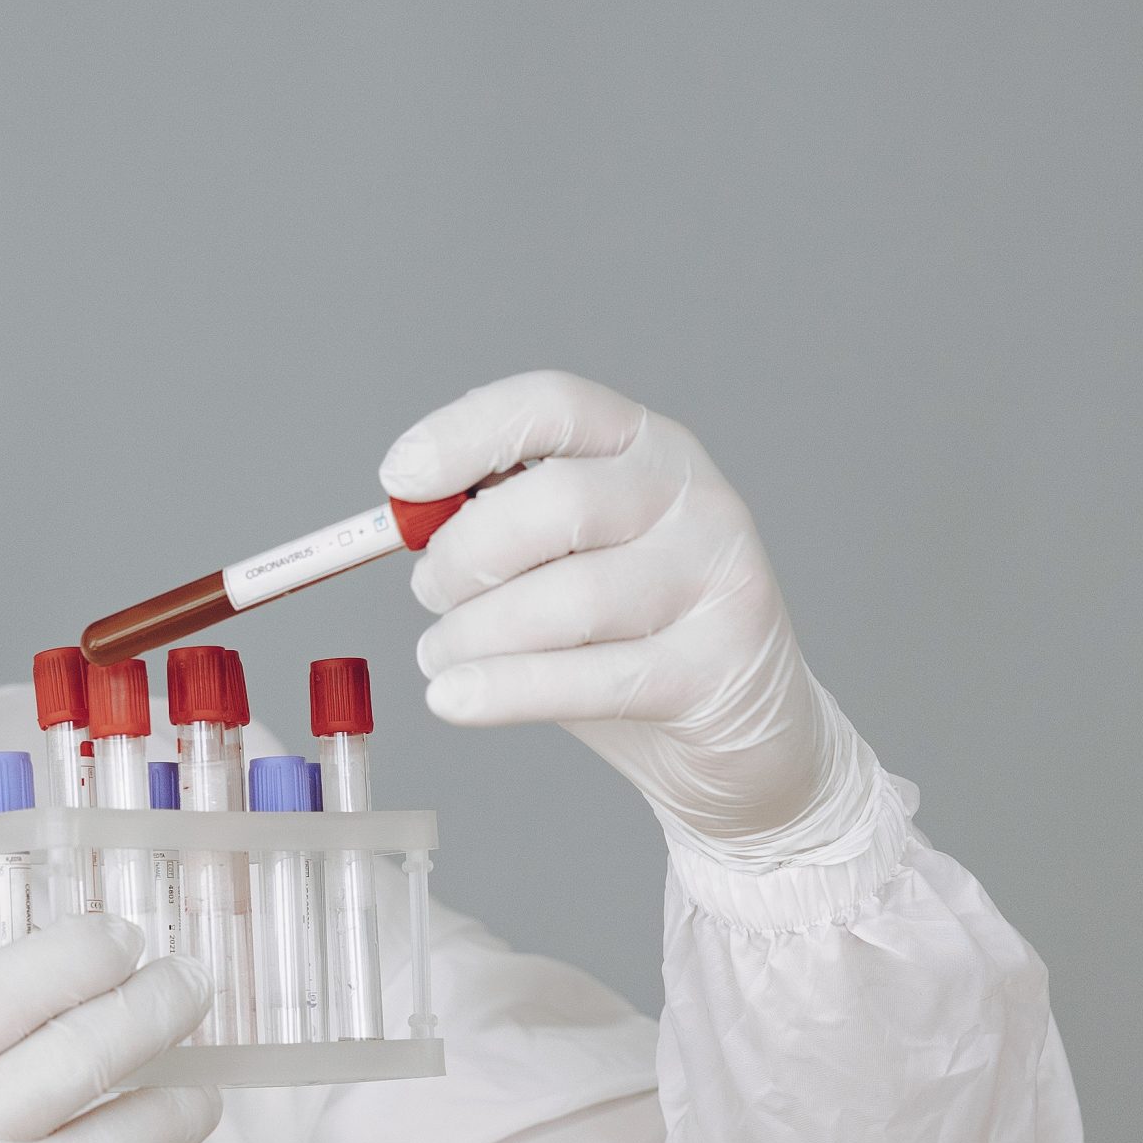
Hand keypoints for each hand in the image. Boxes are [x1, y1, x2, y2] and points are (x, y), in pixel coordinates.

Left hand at [385, 371, 877, 864]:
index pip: (555, 405)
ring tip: (442, 657)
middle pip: (555, 500)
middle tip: (429, 594)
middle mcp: (690, 497)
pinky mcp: (714, 669)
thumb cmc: (635, 638)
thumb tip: (408, 517)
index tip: (399, 477)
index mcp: (647, 446)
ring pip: (568, 599)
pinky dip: (505, 691)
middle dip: (466, 555)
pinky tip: (454, 699)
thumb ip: (505, 527)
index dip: (466, 434)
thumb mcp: (571, 559)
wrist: (744, 737)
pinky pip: (589, 679)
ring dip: (475, 635)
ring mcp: (713, 580)